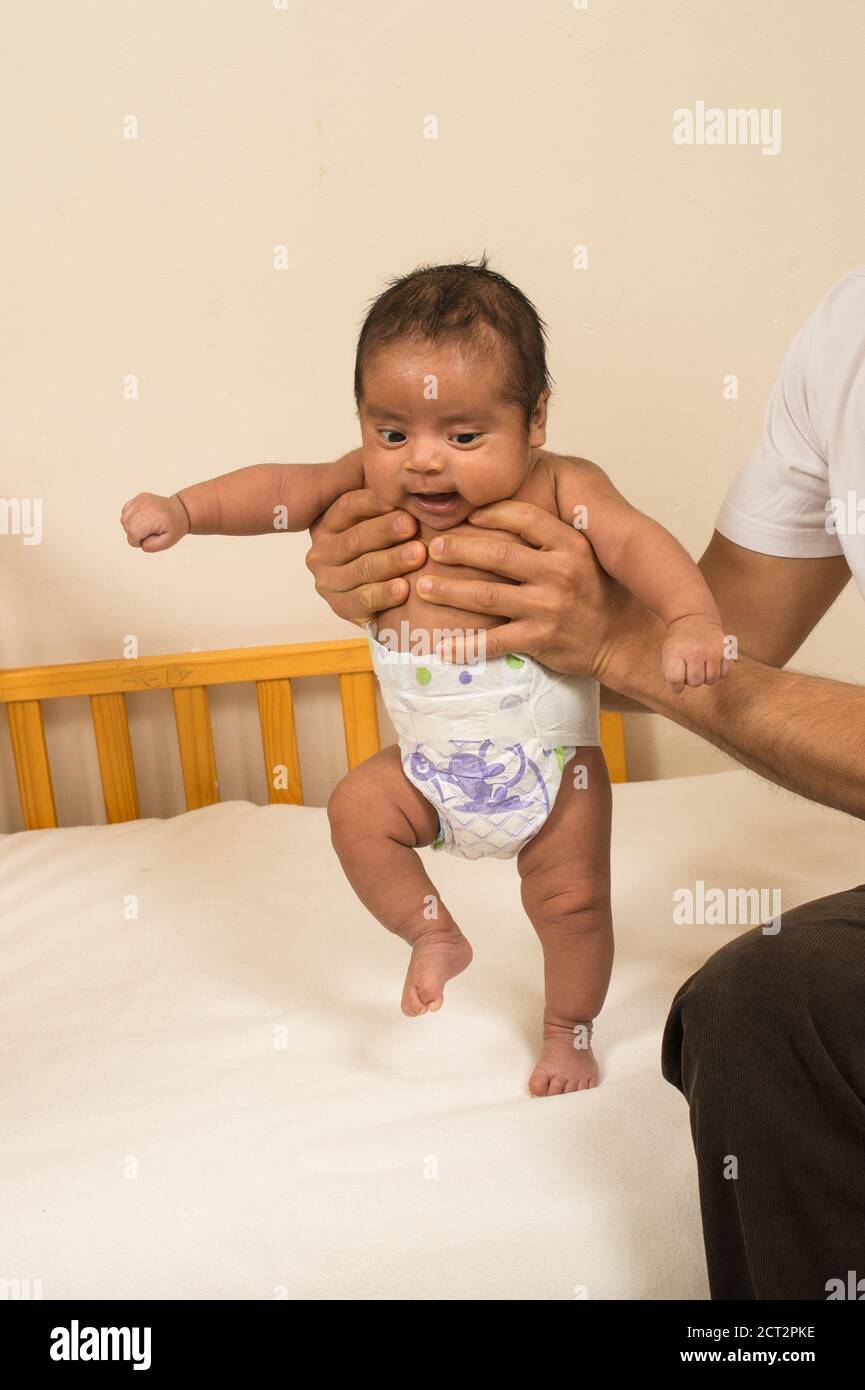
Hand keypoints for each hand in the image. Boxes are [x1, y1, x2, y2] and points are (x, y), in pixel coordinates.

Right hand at [121, 492, 189, 551]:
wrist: (181, 510)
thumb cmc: (175, 527)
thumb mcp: (167, 542)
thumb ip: (151, 546)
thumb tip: (139, 542)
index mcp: (152, 518)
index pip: (132, 535)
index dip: (138, 542)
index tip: (150, 539)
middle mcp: (144, 506)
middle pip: (126, 526)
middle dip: (134, 534)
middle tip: (149, 532)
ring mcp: (141, 500)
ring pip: (124, 518)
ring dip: (131, 525)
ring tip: (146, 526)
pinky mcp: (139, 497)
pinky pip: (126, 510)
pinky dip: (131, 516)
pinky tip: (143, 518)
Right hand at [305, 488, 426, 624]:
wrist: (379, 594)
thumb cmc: (385, 544)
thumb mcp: (376, 512)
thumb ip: (378, 488)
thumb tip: (389, 455)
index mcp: (328, 523)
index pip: (348, 507)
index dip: (373, 502)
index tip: (398, 499)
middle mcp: (322, 552)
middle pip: (356, 538)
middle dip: (386, 531)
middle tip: (412, 525)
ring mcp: (329, 581)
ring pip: (362, 568)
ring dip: (391, 561)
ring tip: (418, 554)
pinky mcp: (341, 607)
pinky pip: (363, 600)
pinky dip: (384, 595)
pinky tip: (404, 589)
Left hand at [414, 500, 637, 678]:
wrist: (620, 639)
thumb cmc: (594, 594)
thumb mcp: (582, 555)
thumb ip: (548, 537)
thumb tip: (500, 514)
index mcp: (570, 545)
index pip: (524, 517)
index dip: (491, 513)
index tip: (467, 517)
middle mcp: (560, 572)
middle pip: (496, 554)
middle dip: (458, 549)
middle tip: (432, 549)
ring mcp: (549, 607)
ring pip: (487, 595)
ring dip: (449, 590)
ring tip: (423, 586)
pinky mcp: (540, 639)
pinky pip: (493, 641)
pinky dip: (465, 645)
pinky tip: (441, 646)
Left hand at [662, 615, 731, 692]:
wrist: (694, 619)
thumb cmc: (679, 642)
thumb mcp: (667, 654)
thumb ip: (670, 673)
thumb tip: (678, 688)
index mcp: (675, 652)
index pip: (675, 680)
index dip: (675, 686)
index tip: (676, 680)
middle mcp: (695, 651)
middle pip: (695, 682)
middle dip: (691, 680)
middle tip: (690, 668)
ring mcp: (712, 650)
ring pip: (711, 680)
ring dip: (705, 677)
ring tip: (701, 665)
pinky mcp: (726, 650)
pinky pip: (725, 673)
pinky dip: (719, 672)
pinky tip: (712, 663)